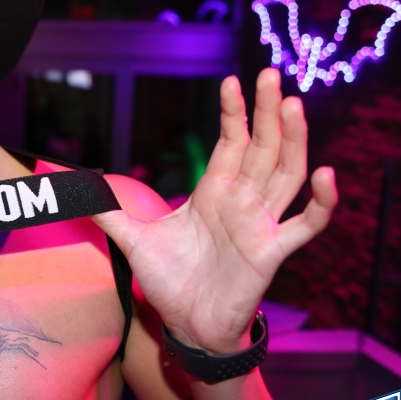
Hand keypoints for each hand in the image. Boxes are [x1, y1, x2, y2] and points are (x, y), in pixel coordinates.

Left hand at [92, 69, 337, 354]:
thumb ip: (108, 211)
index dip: (233, 113)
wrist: (186, 326)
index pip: (230, 142)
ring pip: (286, 173)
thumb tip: (75, 188)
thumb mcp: (133, 239)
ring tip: (292, 105)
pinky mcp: (271, 252)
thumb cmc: (169, 281)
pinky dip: (320, 202)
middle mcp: (242, 201)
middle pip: (262, 146)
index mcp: (214, 192)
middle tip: (270, 74)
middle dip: (267, 111)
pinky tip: (326, 174)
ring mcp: (260, 224)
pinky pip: (305, 224)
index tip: (232, 81)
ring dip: (293, 140)